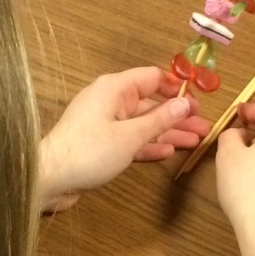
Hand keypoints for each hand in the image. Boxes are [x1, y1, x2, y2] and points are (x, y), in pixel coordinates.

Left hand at [37, 67, 211, 211]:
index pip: (152, 78)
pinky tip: (168, 150)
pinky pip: (130, 139)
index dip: (177, 87)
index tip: (199, 99)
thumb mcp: (130, 135)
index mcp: (114, 89)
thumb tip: (185, 103)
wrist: (50, 178)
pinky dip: (148, 144)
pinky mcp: (100, 144)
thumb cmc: (89, 151)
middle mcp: (109, 101)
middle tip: (204, 126)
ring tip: (195, 140)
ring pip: (143, 124)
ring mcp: (104, 123)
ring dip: (168, 132)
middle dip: (178, 115)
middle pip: (151, 103)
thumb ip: (160, 119)